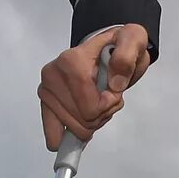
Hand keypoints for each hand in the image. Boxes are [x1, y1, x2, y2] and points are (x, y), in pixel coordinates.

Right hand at [38, 24, 152, 149]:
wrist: (107, 48)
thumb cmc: (117, 46)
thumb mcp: (132, 41)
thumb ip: (126, 58)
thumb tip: (115, 83)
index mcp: (71, 61)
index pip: (90, 106)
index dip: (108, 106)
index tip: (114, 92)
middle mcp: (53, 75)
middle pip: (83, 120)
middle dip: (102, 114)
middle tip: (106, 95)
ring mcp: (47, 91)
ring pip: (75, 128)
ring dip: (93, 121)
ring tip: (96, 100)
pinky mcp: (46, 103)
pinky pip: (52, 134)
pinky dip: (68, 137)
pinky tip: (78, 126)